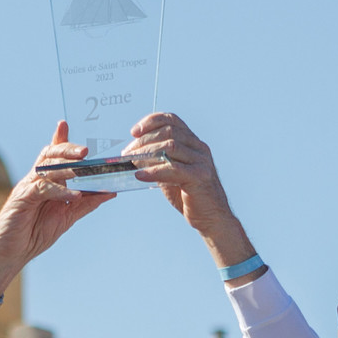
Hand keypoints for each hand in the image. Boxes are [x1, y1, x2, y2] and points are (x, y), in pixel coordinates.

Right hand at [0, 121, 116, 296]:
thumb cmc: (35, 234)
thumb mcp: (67, 217)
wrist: (11, 254)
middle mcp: (35, 180)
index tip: (65, 123)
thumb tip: (111, 191)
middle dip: (67, 149)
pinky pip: (42, 189)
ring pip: (46, 168)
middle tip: (86, 149)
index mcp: (45, 181)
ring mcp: (27, 188)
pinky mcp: (22, 199)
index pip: (53, 155)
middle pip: (50, 155)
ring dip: (66, 166)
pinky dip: (59, 191)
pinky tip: (74, 194)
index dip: (59, 139)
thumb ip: (86, 203)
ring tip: (84, 164)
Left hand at [126, 112, 232, 229]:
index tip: (134, 132)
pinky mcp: (200, 177)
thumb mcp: (171, 174)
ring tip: (131, 162)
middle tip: (127, 153)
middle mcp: (199, 148)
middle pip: (169, 132)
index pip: (172, 120)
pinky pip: (174, 169)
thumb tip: (133, 155)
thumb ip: (158, 162)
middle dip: (144, 140)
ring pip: (171, 147)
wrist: (211, 218)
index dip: (151, 121)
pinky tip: (140, 175)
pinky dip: (153, 171)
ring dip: (146, 153)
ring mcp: (201, 161)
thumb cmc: (189, 196)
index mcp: (193, 143)